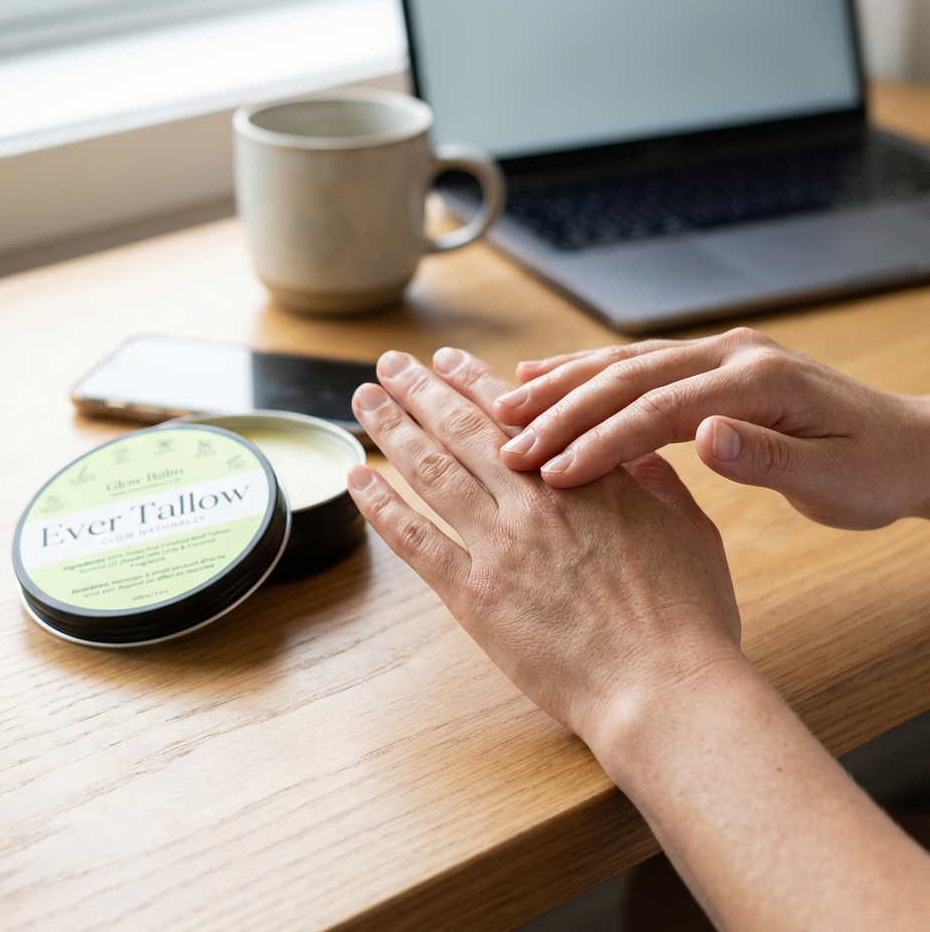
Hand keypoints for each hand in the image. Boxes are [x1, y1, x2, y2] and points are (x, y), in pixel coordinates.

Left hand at [347, 347, 740, 753]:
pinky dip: (381, 507)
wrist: (664, 687)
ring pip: (431, 471)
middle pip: (462, 430)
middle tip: (390, 364)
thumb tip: (637, 455)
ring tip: (364, 399)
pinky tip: (358, 479)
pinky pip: (415, 542)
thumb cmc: (688, 617)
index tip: (445, 360)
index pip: (516, 415)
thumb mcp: (690, 530)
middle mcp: (533, 501)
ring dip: (392, 429)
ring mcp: (499, 546)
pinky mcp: (474, 595)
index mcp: (585, 478)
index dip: (473, 381)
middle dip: (420, 390)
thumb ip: (656, 483)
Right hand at [493, 327, 929, 529]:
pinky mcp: (706, 364)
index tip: (555, 472)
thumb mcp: (833, 478)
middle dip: (563, 408)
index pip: (662, 407)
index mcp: (759, 378)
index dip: (603, 439)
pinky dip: (586, 372)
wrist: (908, 445)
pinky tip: (547, 376)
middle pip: (629, 375)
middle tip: (507, 440)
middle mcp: (730, 353)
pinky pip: (635, 364)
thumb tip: (705, 438)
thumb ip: (768, 458)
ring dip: (562, 383)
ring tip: (506, 404)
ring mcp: (717, 352)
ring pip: (623, 362)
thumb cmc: (873, 467)